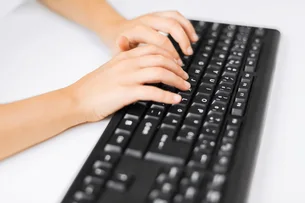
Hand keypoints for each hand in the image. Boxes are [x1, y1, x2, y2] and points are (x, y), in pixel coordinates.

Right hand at [65, 45, 190, 121]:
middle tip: (185, 77)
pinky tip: (175, 99)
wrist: (76, 99)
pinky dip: (168, 96)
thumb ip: (129, 65)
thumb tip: (150, 69)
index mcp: (125, 56)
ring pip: (160, 72)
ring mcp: (127, 77)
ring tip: (185, 87)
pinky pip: (153, 92)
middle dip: (178, 68)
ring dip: (177, 80)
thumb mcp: (113, 69)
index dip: (171, 56)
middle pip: (161, 59)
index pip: (155, 49)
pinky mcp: (126, 93)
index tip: (179, 65)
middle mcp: (128, 64)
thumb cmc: (94, 88)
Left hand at [100, 11, 197, 62]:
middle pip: (171, 25)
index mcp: (137, 29)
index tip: (176, 64)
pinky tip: (192, 37)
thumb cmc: (120, 45)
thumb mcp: (119, 51)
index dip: (171, 53)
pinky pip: (177, 16)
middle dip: (182, 41)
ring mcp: (154, 16)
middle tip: (187, 54)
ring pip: (175, 18)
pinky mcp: (160, 15)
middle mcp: (147, 20)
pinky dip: (187, 25)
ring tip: (192, 44)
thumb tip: (123, 42)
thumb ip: (123, 49)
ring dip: (187, 31)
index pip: (160, 40)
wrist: (117, 32)